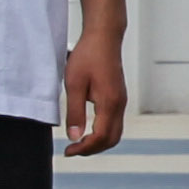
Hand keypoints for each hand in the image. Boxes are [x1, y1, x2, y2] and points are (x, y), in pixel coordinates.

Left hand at [60, 31, 129, 157]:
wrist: (104, 38)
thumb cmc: (87, 57)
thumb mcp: (73, 84)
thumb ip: (74, 112)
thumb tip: (74, 137)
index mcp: (109, 103)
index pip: (101, 137)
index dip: (84, 148)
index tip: (67, 150)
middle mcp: (119, 104)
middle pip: (112, 139)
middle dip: (92, 149)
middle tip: (72, 150)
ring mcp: (121, 101)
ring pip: (115, 132)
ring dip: (98, 142)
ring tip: (79, 142)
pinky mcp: (119, 97)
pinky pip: (115, 123)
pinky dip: (102, 133)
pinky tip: (88, 129)